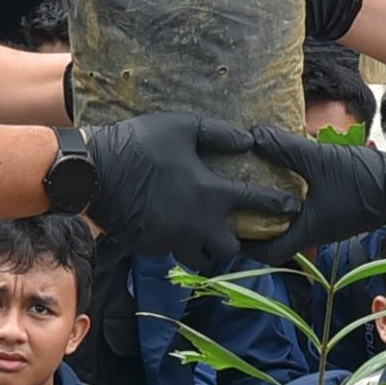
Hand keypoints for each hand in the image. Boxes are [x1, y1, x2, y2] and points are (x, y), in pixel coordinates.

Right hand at [75, 111, 292, 265]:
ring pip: (200, 258)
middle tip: (238, 229)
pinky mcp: (149, 247)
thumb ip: (219, 134)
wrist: (92, 172)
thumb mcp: (182, 127)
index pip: (255, 203)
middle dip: (238, 242)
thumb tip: (249, 140)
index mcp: (209, 193)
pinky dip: (178, 243)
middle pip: (230, 248)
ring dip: (208, 248)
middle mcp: (195, 223)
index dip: (278, 204)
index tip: (292, 207)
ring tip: (206, 234)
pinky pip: (172, 252)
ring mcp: (171, 239)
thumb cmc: (139, 144)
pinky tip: (173, 227)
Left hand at [235, 126, 385, 255]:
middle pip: (275, 239)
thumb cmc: (362, 180)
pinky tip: (281, 174)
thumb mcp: (319, 160)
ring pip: (290, 223)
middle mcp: (314, 233)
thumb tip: (252, 135)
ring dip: (271, 209)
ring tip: (250, 186)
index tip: (225, 228)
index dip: (245, 246)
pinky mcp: (333, 209)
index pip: (268, 253)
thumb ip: (285, 148)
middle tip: (232, 204)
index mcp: (307, 231)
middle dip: (253, 225)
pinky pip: (303, 209)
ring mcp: (325, 222)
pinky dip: (288, 197)